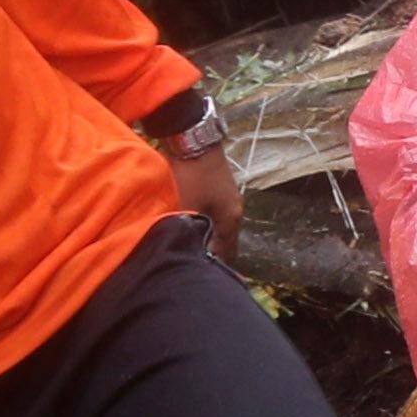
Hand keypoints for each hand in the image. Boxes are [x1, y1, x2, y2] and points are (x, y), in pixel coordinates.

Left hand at [166, 136, 246, 261]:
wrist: (193, 138)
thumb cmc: (192, 175)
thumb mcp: (187, 206)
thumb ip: (188, 232)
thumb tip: (183, 253)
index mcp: (231, 219)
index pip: (226, 254)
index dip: (214, 268)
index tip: (200, 278)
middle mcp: (233, 210)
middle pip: (223, 242)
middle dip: (210, 255)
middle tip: (191, 266)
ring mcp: (225, 197)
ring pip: (216, 227)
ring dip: (204, 238)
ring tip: (186, 248)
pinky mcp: (214, 188)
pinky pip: (210, 215)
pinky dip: (201, 224)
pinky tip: (186, 225)